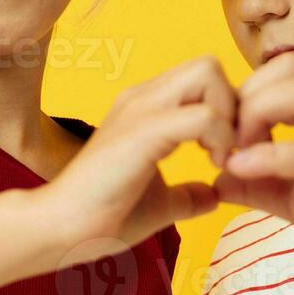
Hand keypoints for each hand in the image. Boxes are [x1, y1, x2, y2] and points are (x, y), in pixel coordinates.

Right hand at [36, 55, 237, 264]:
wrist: (59, 230)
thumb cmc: (102, 217)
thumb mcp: (160, 204)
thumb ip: (187, 195)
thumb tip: (214, 196)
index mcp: (146, 108)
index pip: (204, 79)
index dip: (229, 112)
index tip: (231, 154)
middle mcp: (143, 98)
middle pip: (209, 64)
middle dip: (234, 104)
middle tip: (232, 150)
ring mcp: (140, 110)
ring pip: (208, 74)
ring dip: (229, 116)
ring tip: (222, 159)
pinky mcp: (142, 132)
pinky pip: (203, 115)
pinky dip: (222, 137)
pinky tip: (214, 167)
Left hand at [214, 52, 293, 285]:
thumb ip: (258, 184)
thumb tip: (216, 179)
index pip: (281, 73)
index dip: (243, 97)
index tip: (220, 136)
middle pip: (287, 71)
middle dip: (245, 99)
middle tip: (223, 142)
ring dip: (255, 116)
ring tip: (234, 153)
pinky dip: (270, 154)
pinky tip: (239, 168)